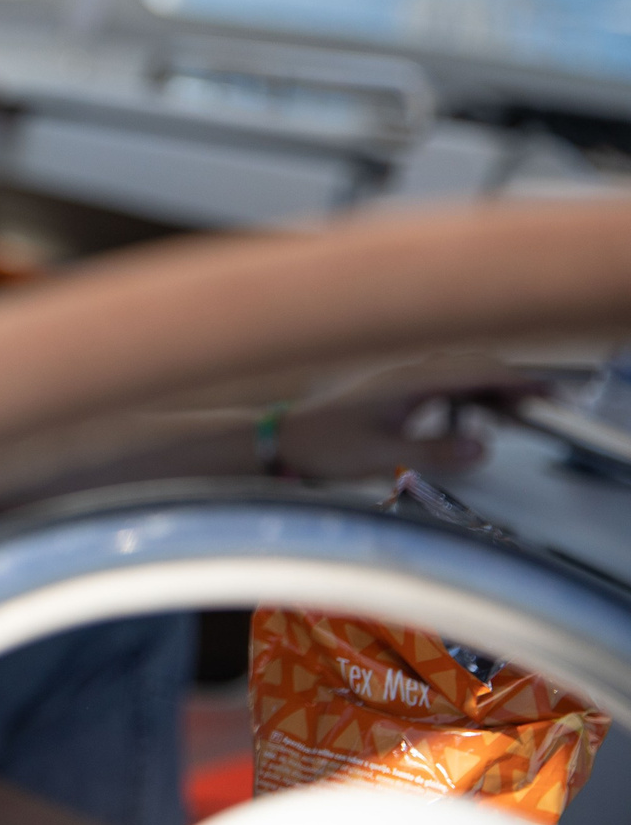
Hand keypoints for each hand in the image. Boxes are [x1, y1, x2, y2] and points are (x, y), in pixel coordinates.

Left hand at [277, 355, 544, 481]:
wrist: (280, 441)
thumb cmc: (321, 445)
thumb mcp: (383, 455)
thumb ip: (435, 452)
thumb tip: (482, 446)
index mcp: (407, 383)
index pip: (472, 374)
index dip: (513, 381)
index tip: (544, 391)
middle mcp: (402, 375)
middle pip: (467, 368)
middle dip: (506, 383)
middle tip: (539, 403)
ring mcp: (394, 382)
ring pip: (452, 376)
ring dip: (483, 391)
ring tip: (509, 414)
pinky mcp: (387, 394)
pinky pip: (436, 388)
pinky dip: (460, 399)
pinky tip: (461, 423)